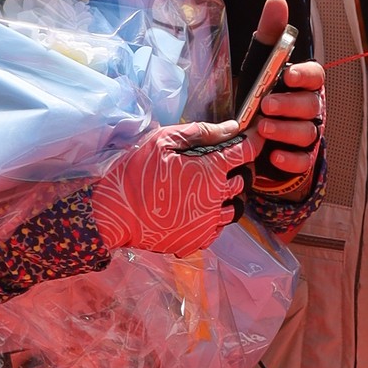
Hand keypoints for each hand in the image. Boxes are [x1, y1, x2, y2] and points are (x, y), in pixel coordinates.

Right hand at [90, 123, 253, 256]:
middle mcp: (217, 198)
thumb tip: (232, 127)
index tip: (253, 136)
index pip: (247, 151)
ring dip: (227, 196)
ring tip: (206, 189)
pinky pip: (219, 228)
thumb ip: (201, 132)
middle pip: (244, 181)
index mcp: (211, 170)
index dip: (253, 141)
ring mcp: (209, 223)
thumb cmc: (136, 173)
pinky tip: (195, 209)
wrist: (114, 215)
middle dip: (238, 169)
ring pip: (235, 207)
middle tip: (219, 163)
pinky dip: (214, 217)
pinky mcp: (198, 240)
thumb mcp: (163, 141)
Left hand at [245, 0, 326, 188]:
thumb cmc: (259, 97)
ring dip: (286, 130)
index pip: (316, 75)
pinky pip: (302, 161)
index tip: (288, 76)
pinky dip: (290, 159)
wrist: (251, 140)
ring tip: (262, 128)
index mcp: (303, 84)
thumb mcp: (259, 66)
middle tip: (266, 105)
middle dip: (290, 105)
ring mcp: (307, 136)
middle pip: (312, 105)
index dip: (305, 75)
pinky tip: (274, 156)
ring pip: (307, 132)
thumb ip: (270, 36)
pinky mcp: (300, 160)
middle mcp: (310, 109)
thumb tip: (277, 0)